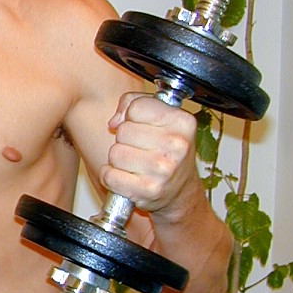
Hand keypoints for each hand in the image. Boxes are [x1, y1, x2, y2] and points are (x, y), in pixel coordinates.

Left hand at [99, 92, 198, 214]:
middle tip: (139, 147)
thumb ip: (134, 103)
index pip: (136, 107)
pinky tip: (125, 176)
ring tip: (134, 162)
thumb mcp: (161, 117)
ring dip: (118, 159)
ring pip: (115, 153)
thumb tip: (115, 122)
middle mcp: (177, 145)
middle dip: (124, 139)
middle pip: (123, 130)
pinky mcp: (148, 190)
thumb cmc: (166, 149)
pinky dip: (111, 176)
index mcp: (182, 122)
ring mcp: (163, 169)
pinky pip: (110, 176)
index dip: (132, 116)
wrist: (180, 189)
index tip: (141, 125)